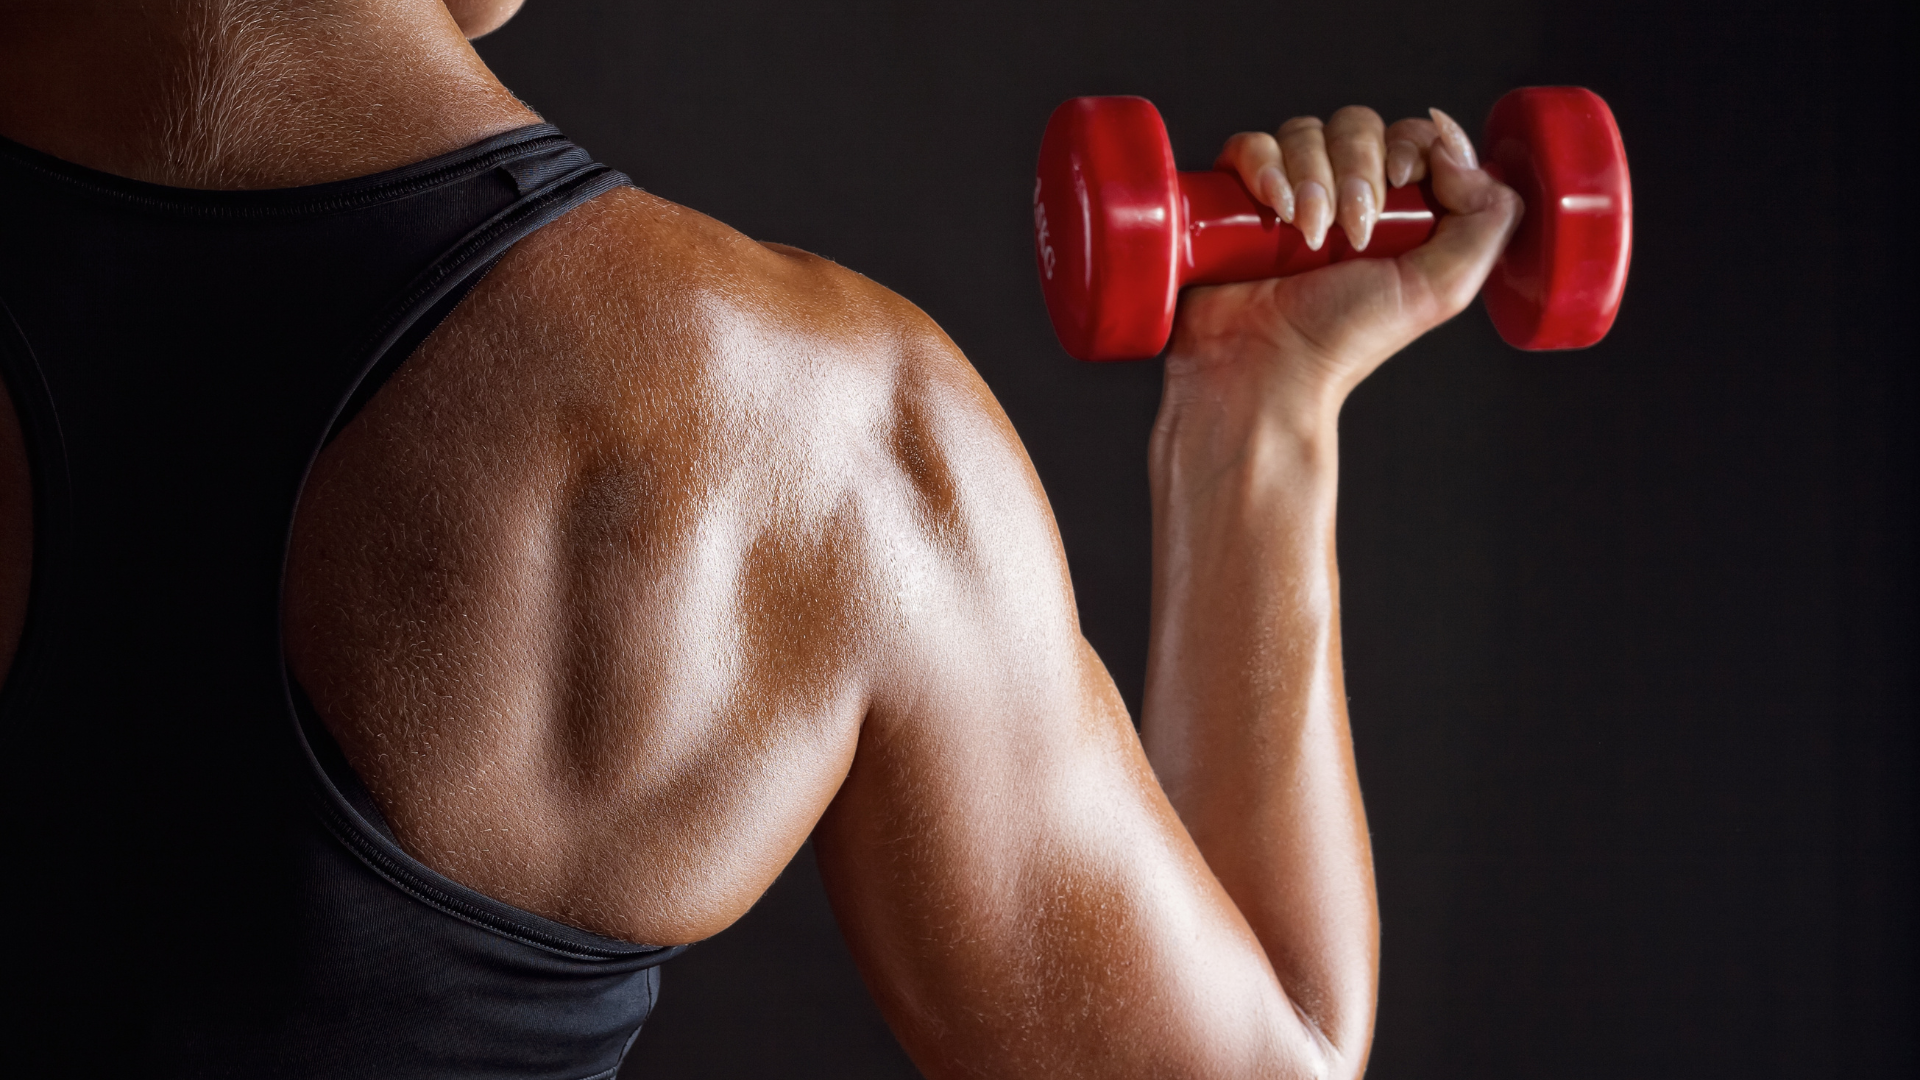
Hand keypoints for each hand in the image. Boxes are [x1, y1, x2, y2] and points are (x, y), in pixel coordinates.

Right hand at [1166, 106, 1522, 425]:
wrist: (1267, 370)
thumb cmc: (1344, 342)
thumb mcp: (1440, 289)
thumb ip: (1485, 219)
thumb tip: (1460, 146)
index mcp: (1395, 211)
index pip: (1410, 136)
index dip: (1408, 145)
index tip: (1401, 181)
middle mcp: (1341, 195)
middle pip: (1356, 126)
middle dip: (1357, 168)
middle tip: (1353, 228)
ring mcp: (1287, 193)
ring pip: (1304, 132)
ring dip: (1312, 176)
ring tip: (1308, 234)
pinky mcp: (1234, 197)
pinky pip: (1250, 146)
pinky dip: (1264, 167)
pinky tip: (1274, 210)